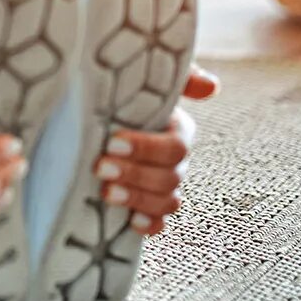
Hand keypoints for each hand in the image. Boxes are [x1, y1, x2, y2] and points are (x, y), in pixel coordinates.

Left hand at [94, 63, 217, 235]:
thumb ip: (179, 76)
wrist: (89, 116)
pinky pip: (159, 222)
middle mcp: (174, 160)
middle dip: (135, 174)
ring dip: (138, 199)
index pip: (175, 147)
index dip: (147, 148)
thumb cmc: (122, 92)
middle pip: (169, 177)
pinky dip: (149, 224)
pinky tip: (131, 222)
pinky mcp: (147, 205)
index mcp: (177, 130)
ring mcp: (162, 185)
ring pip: (167, 201)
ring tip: (106, 192)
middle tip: (101, 167)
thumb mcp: (143, 77)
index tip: (113, 142)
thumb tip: (211, 86)